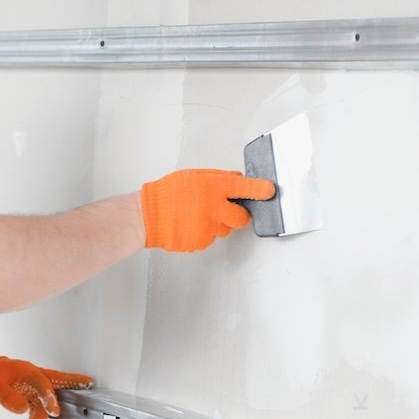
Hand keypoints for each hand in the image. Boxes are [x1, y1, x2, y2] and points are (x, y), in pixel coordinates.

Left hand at [0, 349, 93, 418]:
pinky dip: (38, 416)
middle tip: (86, 384)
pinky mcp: (27, 394)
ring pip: (46, 396)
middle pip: (55, 380)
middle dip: (72, 382)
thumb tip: (22, 407)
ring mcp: (30, 385)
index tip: (53, 409)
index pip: (42, 381)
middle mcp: (31, 376)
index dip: (49, 395)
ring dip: (46, 410)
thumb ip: (7, 396)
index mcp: (25, 370)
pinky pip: (37, 405)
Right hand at [140, 169, 274, 251]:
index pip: (245, 188)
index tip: (270, 191)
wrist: (148, 216)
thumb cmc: (168, 193)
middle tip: (226, 210)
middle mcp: (214, 208)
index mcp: (214, 188)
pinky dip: (204, 232)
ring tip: (198, 215)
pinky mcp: (201, 242)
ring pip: (225, 229)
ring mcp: (209, 228)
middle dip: (238, 215)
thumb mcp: (195, 176)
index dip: (260, 189)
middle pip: (242, 218)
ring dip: (218, 223)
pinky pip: (210, 238)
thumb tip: (238, 179)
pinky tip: (191, 224)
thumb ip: (219, 179)